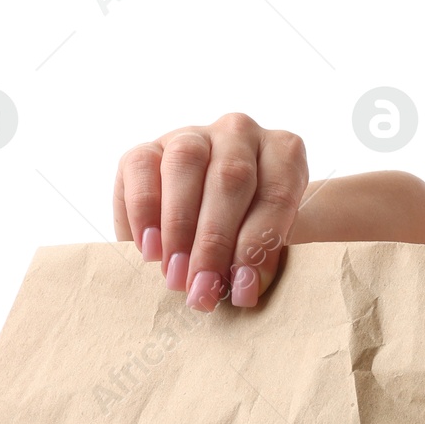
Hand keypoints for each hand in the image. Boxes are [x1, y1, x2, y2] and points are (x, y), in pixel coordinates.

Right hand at [112, 112, 308, 310]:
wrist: (215, 217)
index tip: (243, 290)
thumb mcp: (274, 238)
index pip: (276, 194)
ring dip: (178, 227)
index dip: (258, 245)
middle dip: (214, 243)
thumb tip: (243, 289)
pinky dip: (142, 211)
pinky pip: (141, 167)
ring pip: (184, 165)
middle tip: (203, 289)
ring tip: (174, 275)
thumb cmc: (254, 229)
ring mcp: (193, 135)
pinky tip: (149, 249)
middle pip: (230, 179)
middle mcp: (240, 132)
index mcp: (284, 151)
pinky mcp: (149, 147)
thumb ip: (265, 255)